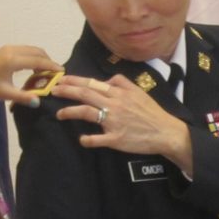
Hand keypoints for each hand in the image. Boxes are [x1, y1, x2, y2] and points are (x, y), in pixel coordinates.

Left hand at [0, 45, 60, 105]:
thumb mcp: (5, 93)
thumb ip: (23, 97)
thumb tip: (38, 102)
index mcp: (13, 60)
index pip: (38, 61)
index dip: (51, 66)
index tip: (61, 71)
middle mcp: (13, 50)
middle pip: (37, 51)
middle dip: (48, 60)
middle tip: (55, 73)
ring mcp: (9, 47)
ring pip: (32, 49)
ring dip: (41, 58)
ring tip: (45, 72)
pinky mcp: (7, 48)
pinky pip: (26, 49)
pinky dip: (34, 56)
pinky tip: (34, 68)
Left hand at [51, 74, 192, 170]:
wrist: (165, 131)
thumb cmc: (151, 112)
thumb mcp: (139, 91)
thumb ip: (121, 82)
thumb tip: (105, 81)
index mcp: (119, 93)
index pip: (93, 84)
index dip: (75, 81)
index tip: (62, 79)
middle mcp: (114, 105)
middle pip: (86, 95)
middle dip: (67, 91)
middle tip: (53, 90)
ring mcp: (114, 122)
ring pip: (87, 113)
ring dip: (71, 112)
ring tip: (59, 114)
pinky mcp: (116, 139)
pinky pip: (98, 139)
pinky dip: (88, 139)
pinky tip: (81, 139)